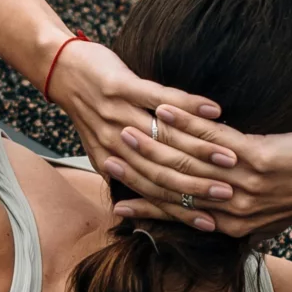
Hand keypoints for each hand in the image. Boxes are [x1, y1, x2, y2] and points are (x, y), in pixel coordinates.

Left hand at [46, 39, 228, 230]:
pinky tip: (213, 110)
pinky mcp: (120, 87)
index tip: (213, 222)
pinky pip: (160, 98)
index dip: (182, 210)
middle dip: (199, 185)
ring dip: (202, 149)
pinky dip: (188, 106)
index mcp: (112, 162)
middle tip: (231, 193)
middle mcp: (113, 144)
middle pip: (162, 171)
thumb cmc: (89, 108)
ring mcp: (116, 115)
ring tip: (231, 156)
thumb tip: (157, 196)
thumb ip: (127, 170)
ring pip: (166, 139)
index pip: (152, 192)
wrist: (60, 69)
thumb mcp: (102, 146)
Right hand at [113, 120, 291, 237]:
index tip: (116, 202)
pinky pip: (212, 140)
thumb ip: (235, 215)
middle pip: (174, 188)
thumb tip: (209, 218)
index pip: (178, 215)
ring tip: (126, 128)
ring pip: (186, 162)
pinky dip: (185, 122)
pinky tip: (164, 109)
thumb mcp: (267, 213)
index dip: (145, 205)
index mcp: (232, 224)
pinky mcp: (255, 158)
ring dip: (153, 143)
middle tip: (109, 158)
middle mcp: (233, 208)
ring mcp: (243, 183)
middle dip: (139, 173)